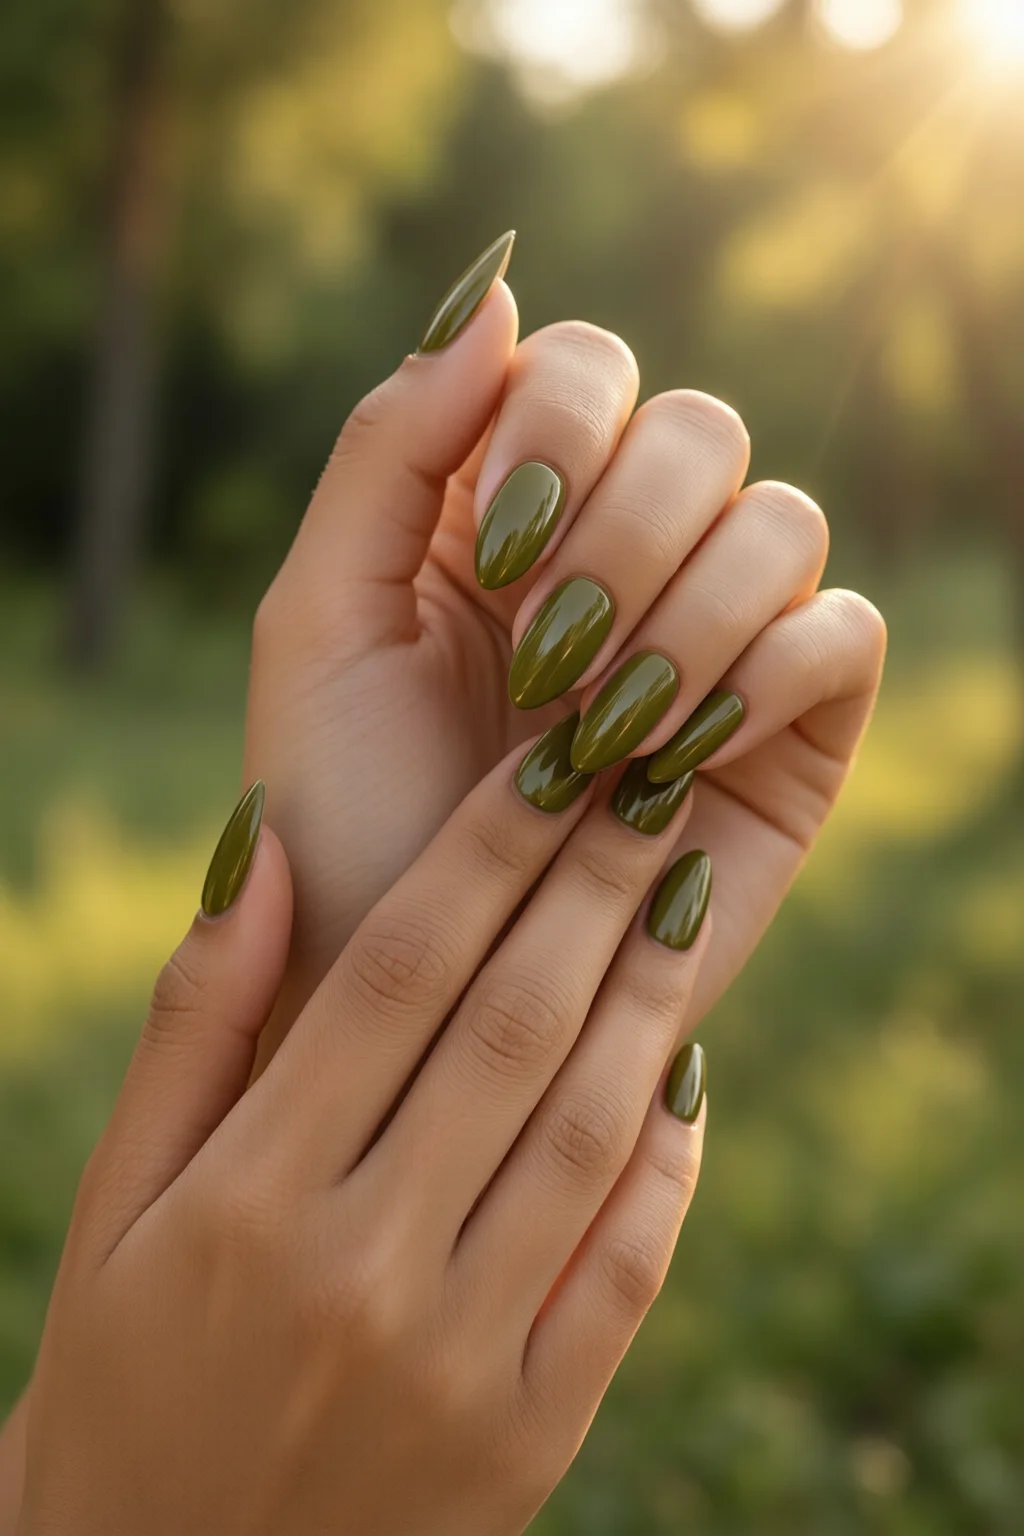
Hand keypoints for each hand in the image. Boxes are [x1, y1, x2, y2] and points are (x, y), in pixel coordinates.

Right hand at [21, 733, 711, 1535]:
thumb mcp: (120, 1198)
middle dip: (593, 885)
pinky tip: (686, 1069)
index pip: (399, 969)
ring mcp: (461, 1357)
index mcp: (252, 1192)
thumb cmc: (125, 1370)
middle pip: (511, 1023)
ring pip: (586, 1128)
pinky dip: (668, 1161)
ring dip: (648, 994)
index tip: (555, 762)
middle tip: (653, 785)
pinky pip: (626, 1266)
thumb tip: (269, 849)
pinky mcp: (530, 1434)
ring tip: (686, 891)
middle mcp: (365, 1266)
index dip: (488, 848)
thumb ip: (194, 1023)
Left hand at [244, 232, 885, 1059]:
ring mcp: (717, 638)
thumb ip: (388, 448)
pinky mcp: (791, 730)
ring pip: (782, 520)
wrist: (411, 994)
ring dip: (686, 616)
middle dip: (621, 537)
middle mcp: (625, 555)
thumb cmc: (345, 811)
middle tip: (543, 659)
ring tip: (596, 730)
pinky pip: (844, 633)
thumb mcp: (322, 619)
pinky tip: (674, 755)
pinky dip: (768, 675)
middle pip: (699, 429)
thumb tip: (496, 289)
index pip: (585, 369)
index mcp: (508, 509)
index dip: (558, 431)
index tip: (495, 555)